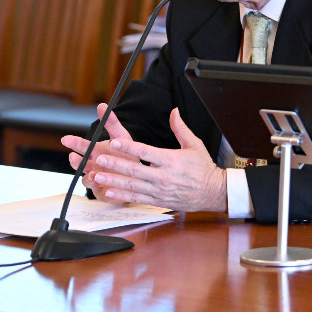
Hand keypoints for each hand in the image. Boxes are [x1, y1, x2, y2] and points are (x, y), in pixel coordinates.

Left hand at [62, 106, 226, 212]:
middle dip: (115, 164)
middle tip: (100, 159)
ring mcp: (159, 190)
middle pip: (135, 170)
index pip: (146, 152)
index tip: (115, 142)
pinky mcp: (158, 200)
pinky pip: (137, 198)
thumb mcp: (194, 145)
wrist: (213, 192)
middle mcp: (163, 176)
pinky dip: (122, 196)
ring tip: (98, 176)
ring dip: (114, 181)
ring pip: (132, 186)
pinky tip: (109, 193)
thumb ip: (180, 128)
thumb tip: (174, 111)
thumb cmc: (203, 168)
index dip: (129, 148)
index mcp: (170, 160)